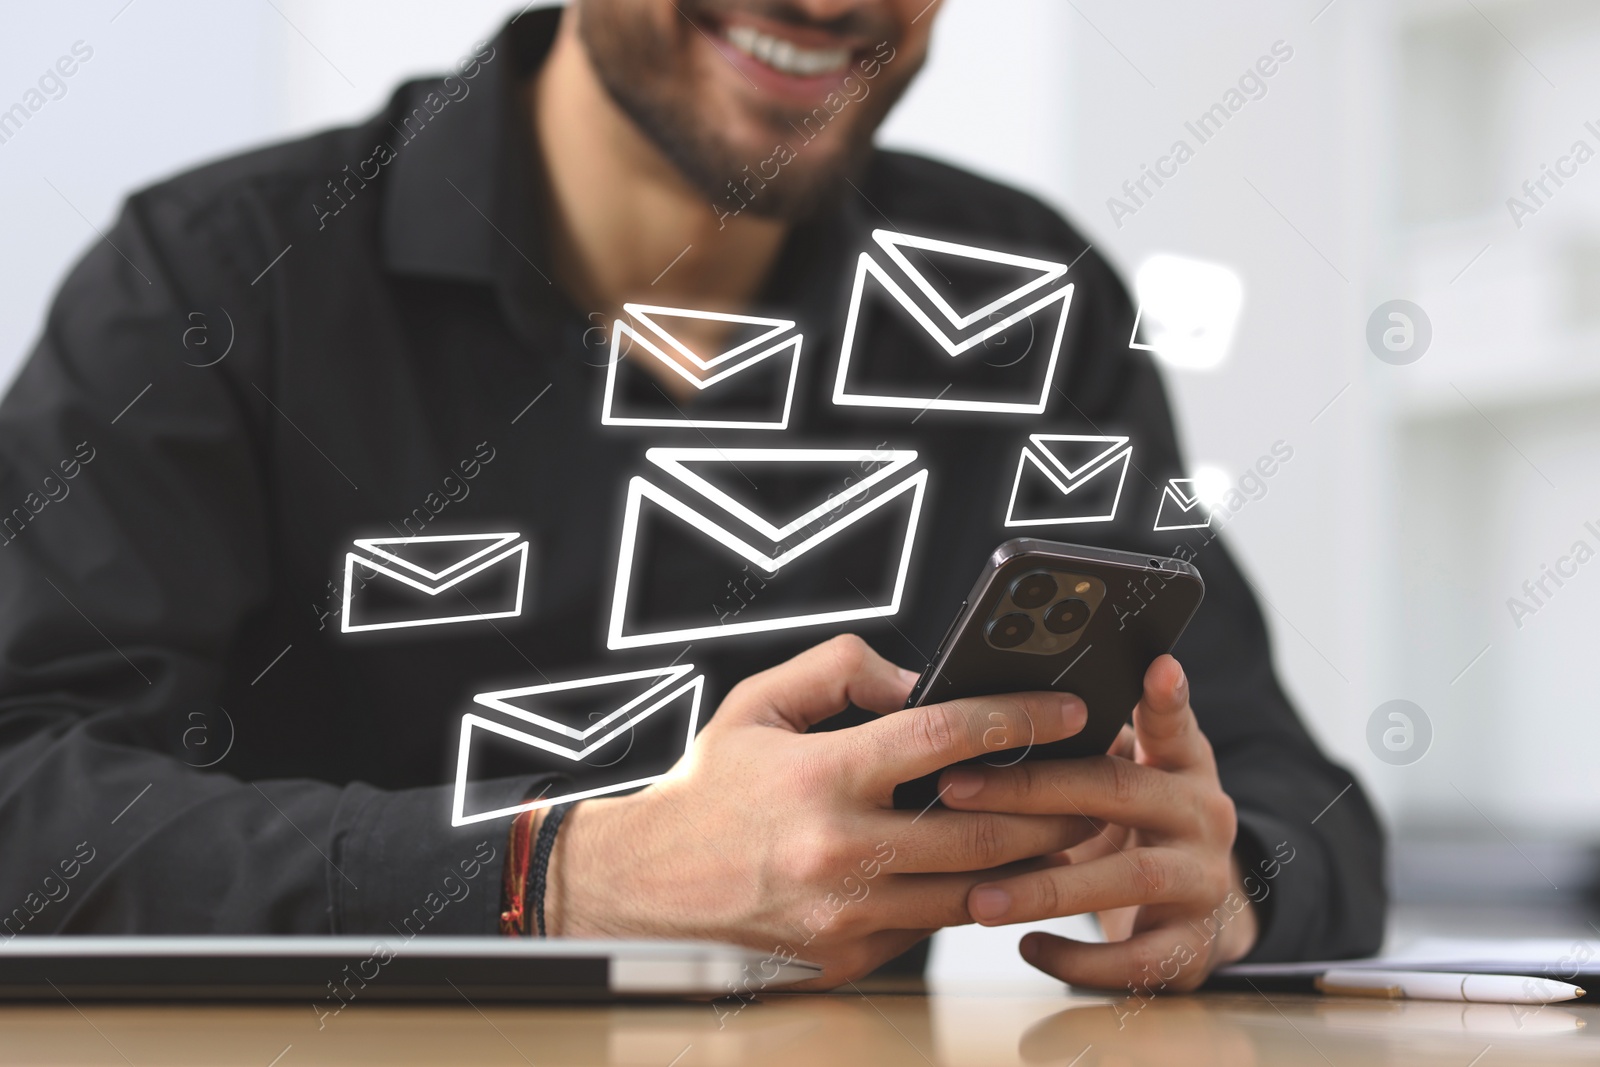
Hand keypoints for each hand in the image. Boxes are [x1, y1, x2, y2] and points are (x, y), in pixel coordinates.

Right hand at [545, 635, 1092, 987]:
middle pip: (984, 827)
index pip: (945, 737)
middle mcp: (841, 847)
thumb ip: (841, 670)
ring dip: (1034, 862)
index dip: (1018, 717)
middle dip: (1054, 803)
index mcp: (823, 774)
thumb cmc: (709, 792)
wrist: (647, 889)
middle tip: (1094, 780)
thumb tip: (918, 681)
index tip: (1068, 709)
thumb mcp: (758, 704)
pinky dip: (975, 899)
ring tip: (1068, 831)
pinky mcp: (850, 956)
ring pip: (975, 890)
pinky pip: (934, 927)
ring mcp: (848, 911)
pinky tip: (1000, 874)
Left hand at [937, 655, 1257, 991]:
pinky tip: (1029, 947)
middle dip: (1031, 790)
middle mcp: (1203, 816)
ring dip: (1047, 887)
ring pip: (1130, 876)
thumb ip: (1086, 743)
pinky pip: (1138, 959)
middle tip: (955, 789)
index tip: (1156, 665)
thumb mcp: (1125, 777)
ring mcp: (1203, 882)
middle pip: (1118, 791)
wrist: (1193, 916)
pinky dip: (1080, 958)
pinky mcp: (1193, 948)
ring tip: (978, 897)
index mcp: (1182, 765)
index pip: (1172, 723)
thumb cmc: (1131, 829)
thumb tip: (989, 705)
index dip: (1165, 698)